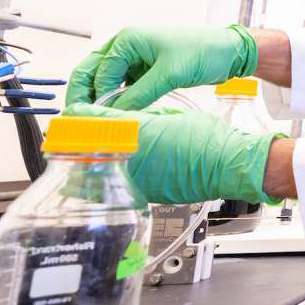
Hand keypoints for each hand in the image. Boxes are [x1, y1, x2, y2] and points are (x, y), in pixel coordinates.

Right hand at [66, 25, 257, 109]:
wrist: (228, 52)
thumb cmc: (202, 52)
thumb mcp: (170, 74)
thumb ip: (140, 93)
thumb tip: (114, 114)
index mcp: (127, 40)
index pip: (99, 71)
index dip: (94, 96)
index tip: (91, 118)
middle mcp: (125, 48)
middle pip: (92, 72)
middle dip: (84, 95)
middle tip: (77, 120)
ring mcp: (134, 61)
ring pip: (105, 82)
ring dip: (99, 99)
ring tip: (95, 123)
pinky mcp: (144, 73)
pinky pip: (122, 88)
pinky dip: (117, 101)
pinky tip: (116, 117)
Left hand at [66, 103, 278, 204]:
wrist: (230, 168)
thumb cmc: (210, 142)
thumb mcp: (173, 117)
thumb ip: (145, 116)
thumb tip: (128, 116)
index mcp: (137, 133)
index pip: (92, 120)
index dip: (79, 113)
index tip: (74, 111)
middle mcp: (131, 158)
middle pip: (87, 147)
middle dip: (80, 138)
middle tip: (77, 131)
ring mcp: (136, 179)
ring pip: (99, 168)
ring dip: (94, 157)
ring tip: (93, 149)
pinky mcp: (144, 193)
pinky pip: (119, 182)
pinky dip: (114, 173)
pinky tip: (119, 167)